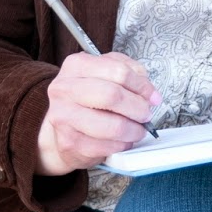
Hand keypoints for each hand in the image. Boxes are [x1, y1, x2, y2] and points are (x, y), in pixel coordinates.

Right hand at [37, 52, 161, 175]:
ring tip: (138, 130)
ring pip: (112, 126)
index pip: (118, 71)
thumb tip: (148, 91)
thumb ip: (127, 72)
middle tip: (146, 114)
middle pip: (113, 95)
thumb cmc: (86, 98)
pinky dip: (122, 145)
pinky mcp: (69, 143)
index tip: (153, 96)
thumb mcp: (103, 73)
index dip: (142, 85)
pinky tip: (123, 140)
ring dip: (133, 130)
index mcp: (76, 65)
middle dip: (138, 108)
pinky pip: (106, 146)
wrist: (58, 127)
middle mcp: (65, 89)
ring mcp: (64, 117)